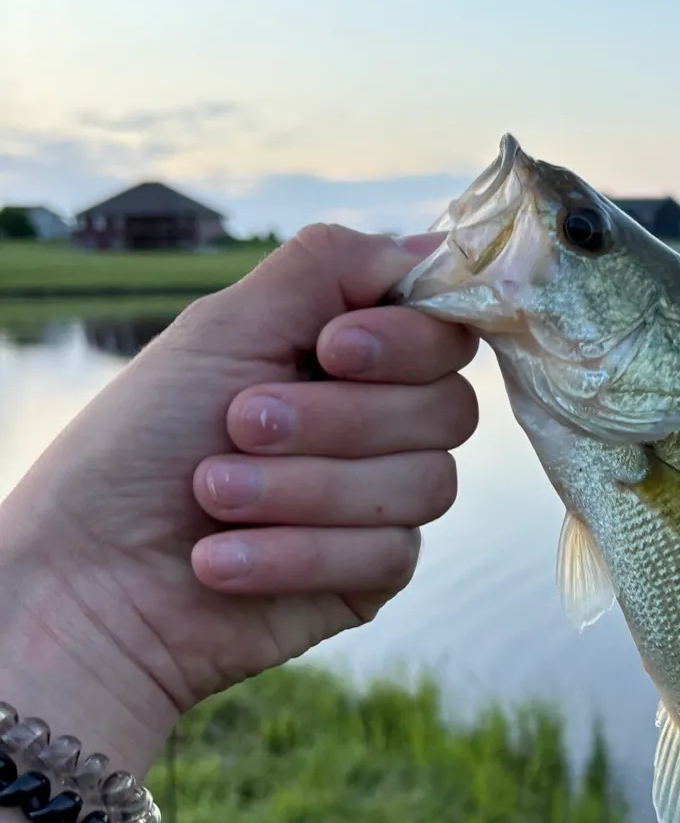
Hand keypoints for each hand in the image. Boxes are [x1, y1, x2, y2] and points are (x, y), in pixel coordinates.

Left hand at [0, 225, 478, 774]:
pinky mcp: (373, 576)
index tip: (331, 350)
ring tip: (212, 495)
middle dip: (339, 421)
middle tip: (240, 424)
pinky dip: (296, 553)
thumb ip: (327, 271)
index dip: (407, 342)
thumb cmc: (137, 448)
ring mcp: (383, 504)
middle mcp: (380, 428)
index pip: (446, 335)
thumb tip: (430, 243)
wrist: (88, 579)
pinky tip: (222, 562)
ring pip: (426, 485)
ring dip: (305, 489)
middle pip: (448, 409)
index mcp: (350, 361)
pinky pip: (390, 555)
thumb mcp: (223, 331)